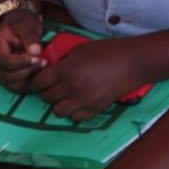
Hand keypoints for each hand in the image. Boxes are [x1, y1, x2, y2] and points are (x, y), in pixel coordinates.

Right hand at [0, 7, 49, 89]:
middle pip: (7, 76)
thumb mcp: (26, 25)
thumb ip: (30, 36)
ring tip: (43, 67)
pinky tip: (40, 74)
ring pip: (13, 85)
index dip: (21, 62)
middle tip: (44, 62)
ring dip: (29, 78)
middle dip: (27, 71)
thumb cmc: (21, 24)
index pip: (4, 61)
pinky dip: (30, 84)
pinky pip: (18, 88)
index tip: (37, 58)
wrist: (19, 27)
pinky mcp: (8, 80)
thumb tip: (36, 51)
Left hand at [31, 35, 153, 117]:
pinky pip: (75, 118)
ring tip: (65, 95)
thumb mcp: (79, 50)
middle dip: (46, 91)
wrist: (132, 62)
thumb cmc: (107, 51)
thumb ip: (62, 61)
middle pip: (46, 97)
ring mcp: (84, 101)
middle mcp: (72, 88)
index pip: (39, 82)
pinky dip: (73, 112)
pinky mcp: (95, 110)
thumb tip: (49, 69)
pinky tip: (77, 102)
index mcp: (67, 70)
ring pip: (58, 111)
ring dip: (58, 103)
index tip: (40, 79)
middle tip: (52, 85)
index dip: (36, 80)